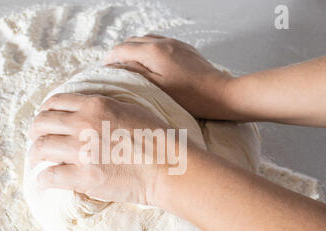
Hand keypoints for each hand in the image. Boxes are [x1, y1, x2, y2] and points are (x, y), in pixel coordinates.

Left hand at [28, 93, 173, 204]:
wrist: (167, 165)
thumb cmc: (157, 137)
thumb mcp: (131, 108)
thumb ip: (106, 106)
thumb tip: (90, 110)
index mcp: (94, 105)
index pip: (54, 102)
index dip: (44, 111)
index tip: (45, 121)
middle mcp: (83, 124)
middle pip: (41, 123)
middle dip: (34, 133)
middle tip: (36, 141)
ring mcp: (81, 151)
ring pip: (41, 148)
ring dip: (34, 155)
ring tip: (36, 161)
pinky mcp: (84, 176)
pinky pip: (50, 176)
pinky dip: (43, 179)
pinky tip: (44, 181)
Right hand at [105, 35, 238, 119]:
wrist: (220, 93)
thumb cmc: (189, 97)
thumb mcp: (157, 88)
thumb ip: (135, 74)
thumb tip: (117, 66)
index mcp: (153, 52)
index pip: (122, 49)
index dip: (110, 58)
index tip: (104, 69)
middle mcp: (163, 42)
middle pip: (133, 40)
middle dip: (121, 52)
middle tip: (115, 67)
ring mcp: (175, 43)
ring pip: (147, 39)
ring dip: (135, 49)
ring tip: (130, 64)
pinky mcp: (185, 48)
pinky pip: (160, 42)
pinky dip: (149, 49)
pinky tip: (150, 62)